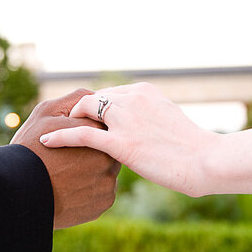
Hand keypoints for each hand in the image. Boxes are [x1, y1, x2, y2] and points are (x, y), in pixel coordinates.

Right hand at [12, 89, 119, 228]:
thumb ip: (77, 99)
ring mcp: (108, 182)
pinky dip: (91, 191)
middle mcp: (109, 157)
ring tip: (68, 175)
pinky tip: (72, 190)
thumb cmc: (29, 147)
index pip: (103, 126)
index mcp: (98, 133)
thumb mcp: (47, 112)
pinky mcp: (104, 202)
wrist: (18, 191)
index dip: (86, 131)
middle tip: (69, 159)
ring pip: (106, 172)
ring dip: (93, 172)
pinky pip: (102, 193)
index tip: (72, 140)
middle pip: (107, 150)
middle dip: (92, 152)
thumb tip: (96, 96)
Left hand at [38, 83, 217, 196]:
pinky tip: (46, 140)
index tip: (82, 120)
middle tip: (63, 126)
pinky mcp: (121, 142)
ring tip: (51, 132)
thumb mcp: (167, 122)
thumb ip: (148, 118)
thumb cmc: (192, 148)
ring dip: (67, 121)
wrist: (206, 161)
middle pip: (92, 99)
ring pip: (84, 110)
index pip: (107, 94)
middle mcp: (132, 99)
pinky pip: (82, 134)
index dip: (93, 109)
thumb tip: (137, 129)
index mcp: (143, 91)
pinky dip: (60, 135)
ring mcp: (126, 119)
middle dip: (77, 112)